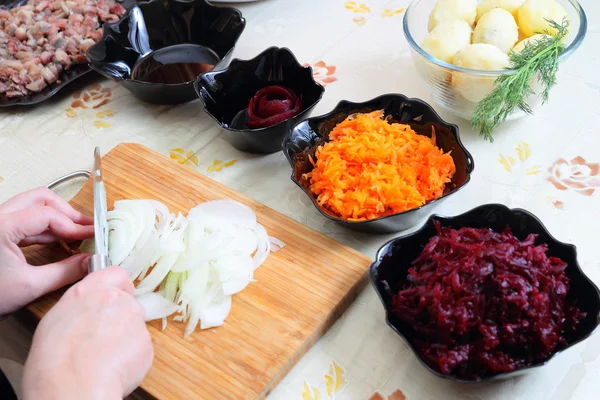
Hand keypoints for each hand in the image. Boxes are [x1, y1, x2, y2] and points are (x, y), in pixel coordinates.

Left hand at [0, 187, 93, 316]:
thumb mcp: (29, 286)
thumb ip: (64, 272)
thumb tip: (89, 262)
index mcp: (1, 226)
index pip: (47, 214)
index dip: (74, 225)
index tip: (92, 235)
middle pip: (40, 199)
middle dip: (66, 212)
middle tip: (86, 228)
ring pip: (32, 206)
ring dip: (56, 218)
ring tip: (76, 234)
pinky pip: (24, 220)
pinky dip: (44, 227)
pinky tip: (59, 240)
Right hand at [22, 266, 153, 399]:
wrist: (73, 384)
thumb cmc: (55, 359)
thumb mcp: (56, 320)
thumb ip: (80, 309)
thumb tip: (87, 314)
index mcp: (89, 292)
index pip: (115, 273)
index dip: (118, 285)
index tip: (116, 295)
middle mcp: (116, 300)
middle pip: (127, 304)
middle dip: (120, 319)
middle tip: (101, 339)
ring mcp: (135, 320)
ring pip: (134, 328)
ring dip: (124, 340)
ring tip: (102, 359)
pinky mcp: (147, 342)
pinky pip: (140, 349)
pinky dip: (130, 359)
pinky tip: (112, 369)